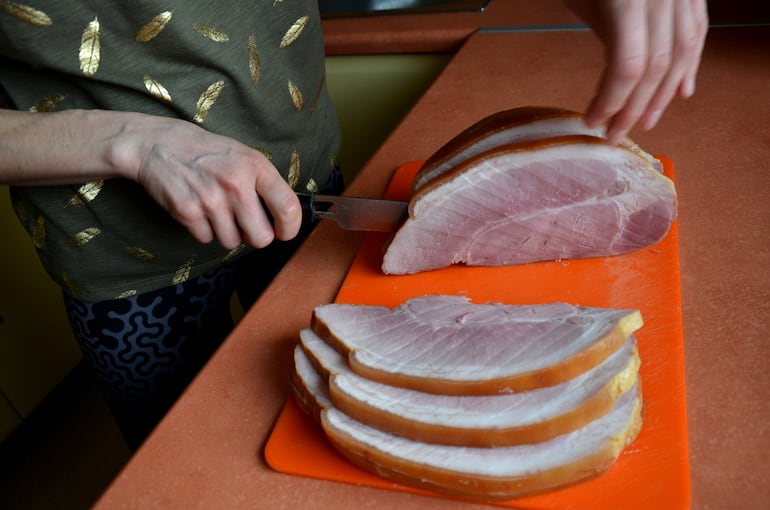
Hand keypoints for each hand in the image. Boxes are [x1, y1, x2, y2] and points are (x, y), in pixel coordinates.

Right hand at [123, 116, 301, 249]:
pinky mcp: (188, 212)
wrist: (157, 143)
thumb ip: (265, 184)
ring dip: (226, 232)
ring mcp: (211, 200)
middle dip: (254, 235)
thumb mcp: (244, 156)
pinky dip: (203, 230)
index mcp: (256, 167)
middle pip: (261, 238)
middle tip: (244, 222)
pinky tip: (199, 209)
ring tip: (217, 210)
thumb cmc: (207, 152)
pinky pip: (206, 239)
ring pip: (232, 242)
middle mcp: (236, 184)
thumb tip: (284, 218)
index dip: (289, 228)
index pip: (288, 208)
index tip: (282, 231)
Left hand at [565, 0, 707, 142]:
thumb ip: (602, 37)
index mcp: (630, 2)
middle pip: (656, 67)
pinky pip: (697, 32)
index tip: (594, 121)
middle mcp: (663, 0)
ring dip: (663, 95)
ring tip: (646, 122)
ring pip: (681, 55)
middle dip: (635, 108)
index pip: (629, 66)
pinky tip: (681, 91)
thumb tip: (610, 89)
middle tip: (616, 134)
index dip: (612, 101)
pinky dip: (690, 65)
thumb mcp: (583, 1)